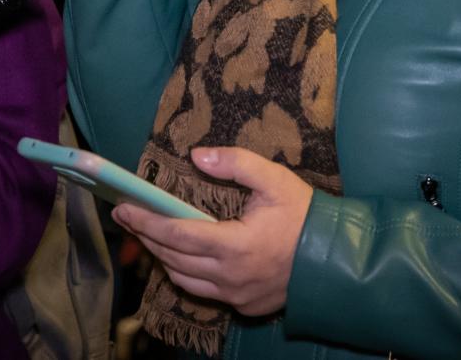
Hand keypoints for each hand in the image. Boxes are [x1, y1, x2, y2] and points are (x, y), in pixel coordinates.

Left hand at [112, 147, 313, 316]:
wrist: (338, 259)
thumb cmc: (306, 216)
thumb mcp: (274, 179)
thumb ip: (235, 163)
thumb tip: (197, 155)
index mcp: (234, 246)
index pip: (176, 235)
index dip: (145, 221)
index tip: (123, 208)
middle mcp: (229, 277)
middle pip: (173, 258)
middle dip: (145, 236)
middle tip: (127, 216)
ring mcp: (236, 295)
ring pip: (184, 279)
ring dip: (162, 257)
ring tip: (149, 235)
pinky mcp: (245, 305)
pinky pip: (203, 291)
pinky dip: (185, 273)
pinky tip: (181, 257)